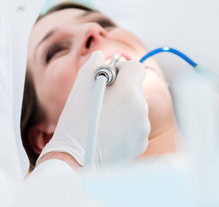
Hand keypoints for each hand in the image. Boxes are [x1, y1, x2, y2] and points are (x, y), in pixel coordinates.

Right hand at [38, 51, 150, 166]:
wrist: (76, 162)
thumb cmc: (75, 123)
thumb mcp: (80, 88)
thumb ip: (93, 65)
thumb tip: (101, 56)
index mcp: (128, 91)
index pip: (136, 67)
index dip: (122, 68)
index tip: (111, 75)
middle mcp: (140, 108)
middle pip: (135, 88)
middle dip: (121, 89)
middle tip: (102, 98)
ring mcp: (143, 126)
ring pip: (136, 107)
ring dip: (123, 108)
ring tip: (103, 118)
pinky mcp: (141, 142)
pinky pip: (136, 126)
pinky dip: (126, 126)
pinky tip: (108, 132)